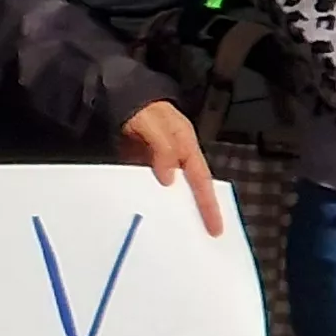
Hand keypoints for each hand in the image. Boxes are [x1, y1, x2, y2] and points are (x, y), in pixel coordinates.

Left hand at [117, 100, 227, 236]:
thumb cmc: (141, 109)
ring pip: (169, 190)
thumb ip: (162, 149)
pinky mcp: (141, 165)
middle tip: (197, 239)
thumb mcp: (152, 124)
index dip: (209, 205)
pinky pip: (149, 186)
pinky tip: (145, 216)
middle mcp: (177, 156)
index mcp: (186, 145)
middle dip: (194, 212)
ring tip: (170, 235)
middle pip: (189, 188)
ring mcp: (159, 162)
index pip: (201, 180)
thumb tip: (169, 180)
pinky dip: (149, 200)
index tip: (215, 229)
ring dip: (169, 209)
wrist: (119, 96)